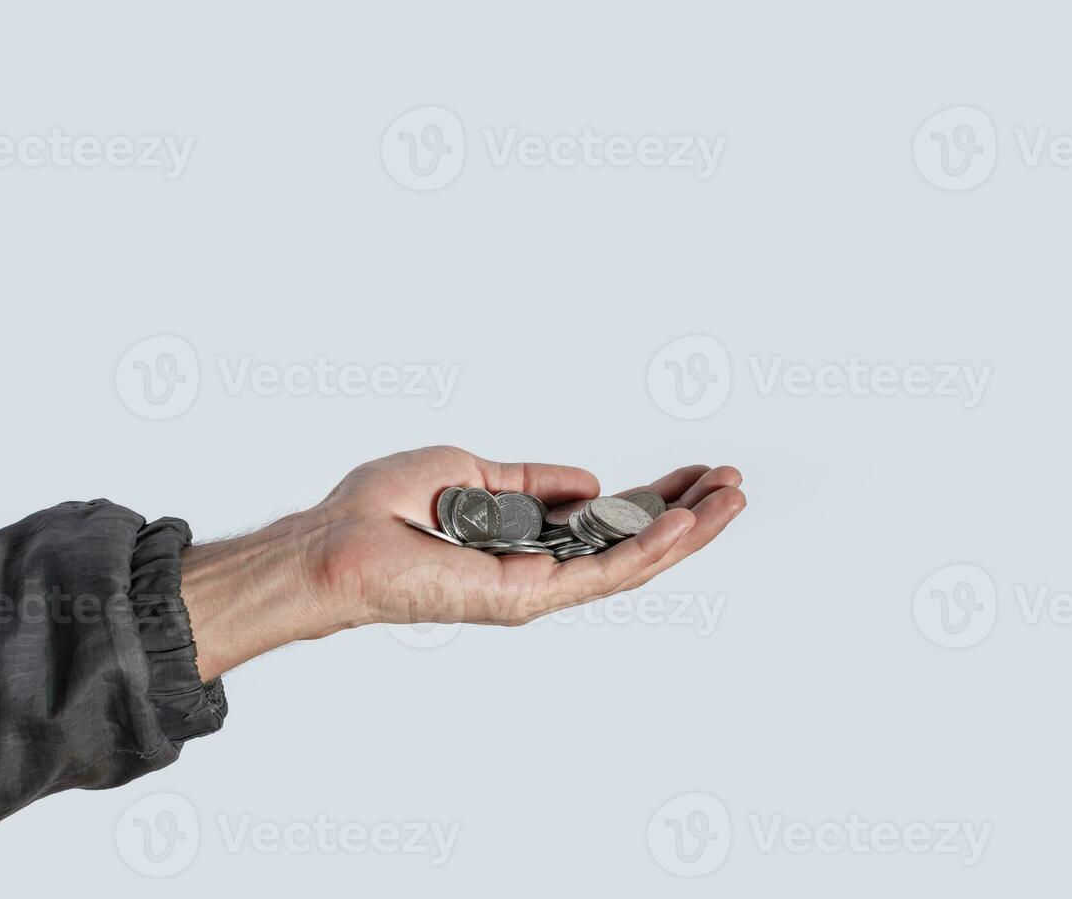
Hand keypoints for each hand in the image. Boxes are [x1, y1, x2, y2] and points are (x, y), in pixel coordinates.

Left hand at [180, 446, 745, 679]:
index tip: (699, 472)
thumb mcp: (469, 473)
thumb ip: (532, 482)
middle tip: (735, 484)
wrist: (336, 542)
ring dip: (687, 532)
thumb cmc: (382, 510)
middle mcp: (539, 574)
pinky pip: (601, 572)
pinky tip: (684, 520)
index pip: (609, 524)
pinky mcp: (526, 598)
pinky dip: (649, 547)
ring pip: (632, 564)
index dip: (657, 497)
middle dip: (689, 515)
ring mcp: (537, 591)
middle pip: (634, 547)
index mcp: (527, 543)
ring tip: (731, 498)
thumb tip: (590, 486)